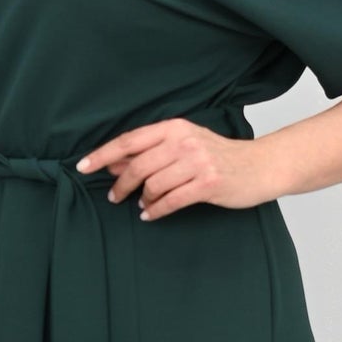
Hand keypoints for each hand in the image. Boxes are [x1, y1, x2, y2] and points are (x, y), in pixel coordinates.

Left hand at [75, 118, 273, 219]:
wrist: (259, 166)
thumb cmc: (218, 156)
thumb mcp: (183, 145)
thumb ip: (149, 152)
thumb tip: (112, 163)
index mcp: (175, 127)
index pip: (129, 140)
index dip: (102, 154)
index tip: (82, 166)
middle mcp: (184, 141)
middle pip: (138, 165)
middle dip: (121, 184)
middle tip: (114, 196)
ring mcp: (198, 162)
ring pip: (153, 185)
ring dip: (142, 199)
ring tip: (143, 205)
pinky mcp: (208, 183)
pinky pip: (171, 201)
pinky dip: (156, 210)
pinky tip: (150, 214)